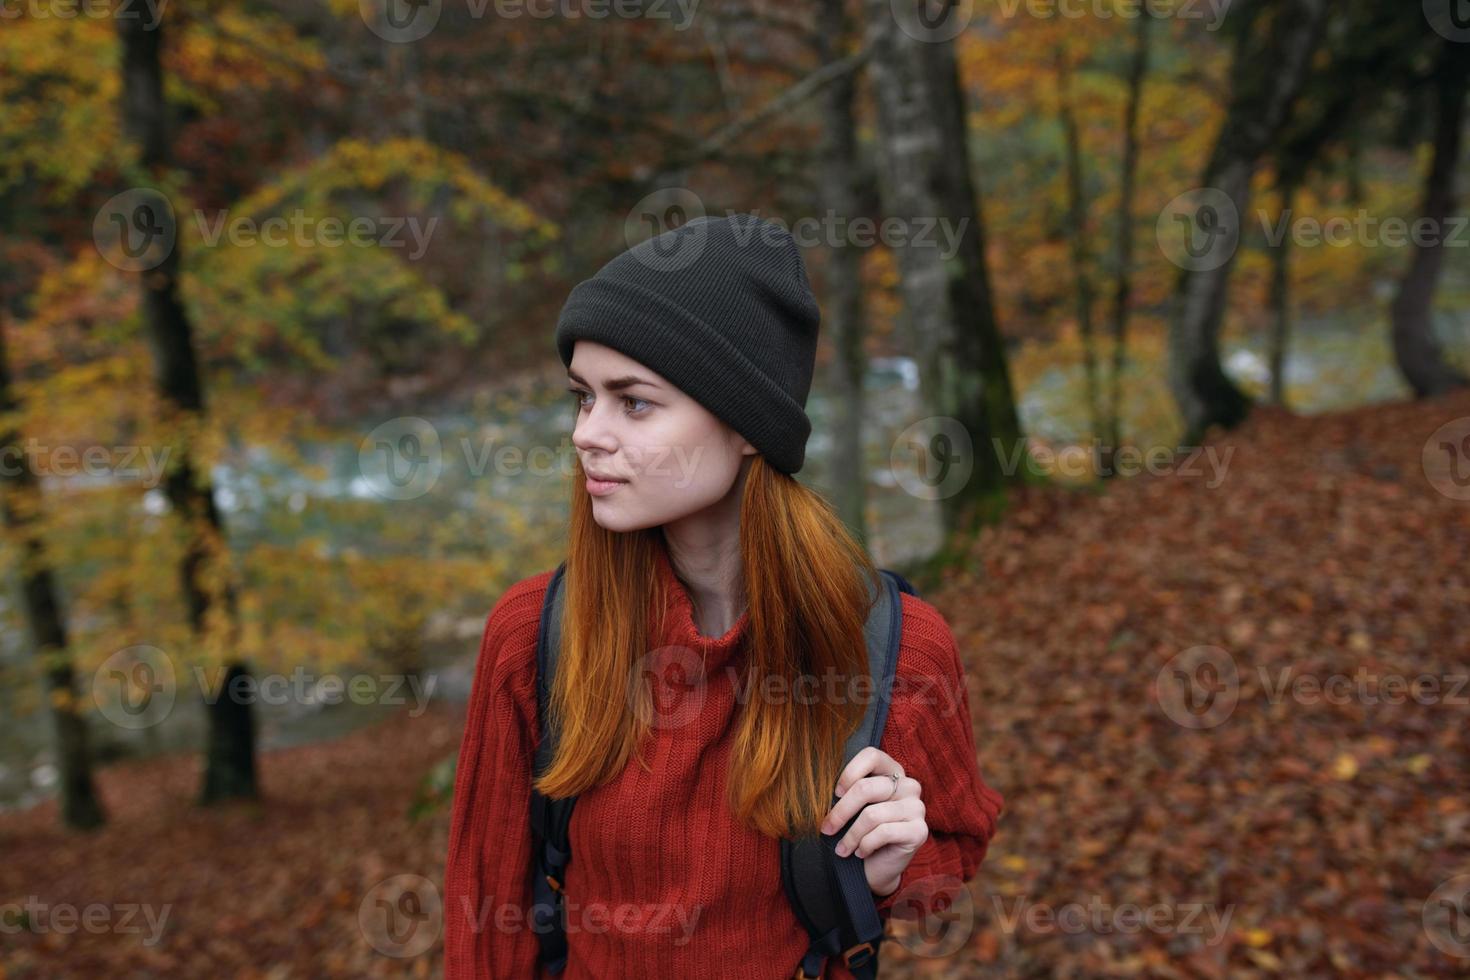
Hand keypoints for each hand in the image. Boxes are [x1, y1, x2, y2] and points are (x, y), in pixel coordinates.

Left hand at [819, 746, 927, 896]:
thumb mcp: (855, 808)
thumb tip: (825, 791)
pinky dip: (865, 845)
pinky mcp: (919, 831)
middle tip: (826, 828)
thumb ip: (848, 792)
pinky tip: (860, 852)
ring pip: (872, 815)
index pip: (872, 756)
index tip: (835, 794)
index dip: (849, 773)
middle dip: (841, 812)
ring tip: (842, 848)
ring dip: (851, 836)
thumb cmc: (863, 832)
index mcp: (894, 772)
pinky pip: (883, 833)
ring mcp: (917, 807)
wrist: (879, 867)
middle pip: (866, 788)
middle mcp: (909, 786)